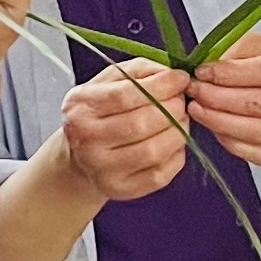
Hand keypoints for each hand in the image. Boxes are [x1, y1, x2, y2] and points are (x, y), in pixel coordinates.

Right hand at [57, 60, 194, 202]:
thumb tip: (172, 74)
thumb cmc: (98, 114)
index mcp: (81, 108)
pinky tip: (173, 143)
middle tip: (182, 101)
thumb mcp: (108, 82)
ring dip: (178, 132)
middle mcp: (86, 140)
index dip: (160, 86)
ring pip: (153, 150)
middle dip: (172, 108)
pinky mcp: (121, 189)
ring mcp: (102, 169)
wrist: (78, 157)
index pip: (125, 95)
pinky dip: (175, 155)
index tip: (180, 79)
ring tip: (180, 120)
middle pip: (141, 123)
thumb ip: (138, 71)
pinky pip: (160, 173)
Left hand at [183, 38, 260, 165]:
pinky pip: (254, 152)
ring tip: (196, 109)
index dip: (228, 73)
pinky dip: (229, 141)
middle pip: (257, 103)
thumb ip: (240, 48)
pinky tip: (215, 128)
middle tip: (194, 90)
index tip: (202, 71)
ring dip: (218, 121)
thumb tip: (209, 62)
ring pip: (254, 131)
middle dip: (217, 98)